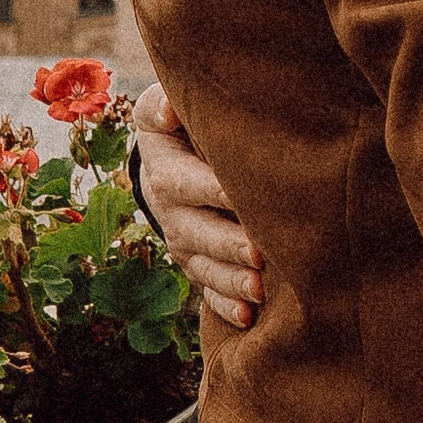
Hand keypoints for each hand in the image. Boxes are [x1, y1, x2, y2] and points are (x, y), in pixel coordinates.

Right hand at [133, 82, 263, 330]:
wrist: (170, 156)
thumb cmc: (181, 123)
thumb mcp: (162, 107)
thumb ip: (162, 104)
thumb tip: (168, 110)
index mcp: (165, 168)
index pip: (185, 181)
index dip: (211, 189)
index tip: (238, 195)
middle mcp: (170, 210)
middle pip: (196, 231)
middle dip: (228, 244)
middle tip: (260, 253)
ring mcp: (183, 241)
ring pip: (204, 266)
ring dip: (231, 280)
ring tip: (260, 290)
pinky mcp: (197, 263)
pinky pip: (207, 291)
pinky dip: (226, 306)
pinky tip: (247, 318)